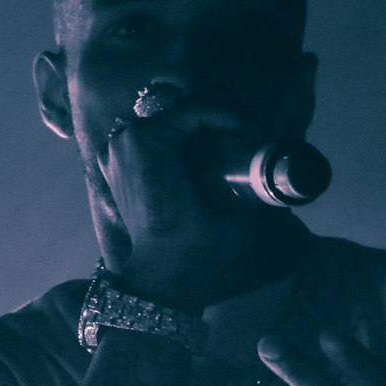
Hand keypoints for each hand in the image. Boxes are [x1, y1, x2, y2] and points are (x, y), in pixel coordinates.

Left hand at [98, 100, 255, 304]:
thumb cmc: (196, 248)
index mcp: (149, 148)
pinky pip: (145, 138)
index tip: (250, 131)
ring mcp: (112, 152)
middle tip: (240, 137)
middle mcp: (125, 142)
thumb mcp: (235, 219)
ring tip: (220, 144)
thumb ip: (256, 188)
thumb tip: (276, 166)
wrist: (159, 273)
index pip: (193, 112)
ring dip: (190, 130)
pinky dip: (170, 141)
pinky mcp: (109, 163)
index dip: (226, 116)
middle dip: (210, 123)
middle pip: (175, 115)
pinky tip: (194, 155)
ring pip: (160, 124)